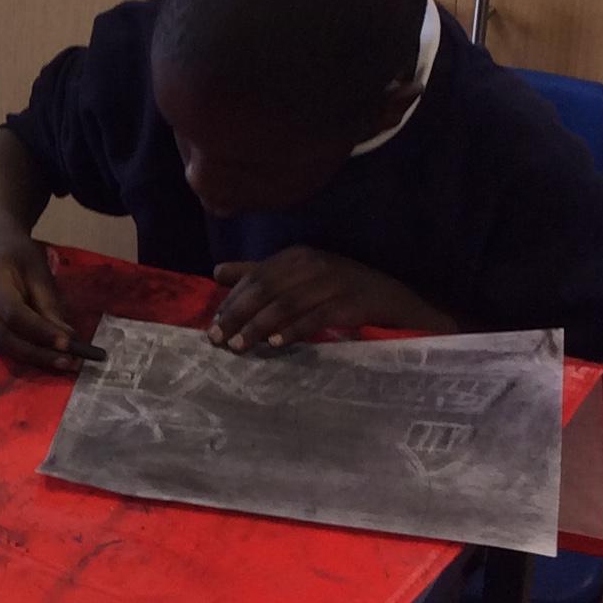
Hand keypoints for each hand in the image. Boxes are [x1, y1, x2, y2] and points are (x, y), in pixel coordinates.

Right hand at [0, 237, 79, 372]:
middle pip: (3, 336)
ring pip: (0, 345)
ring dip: (32, 357)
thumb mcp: (39, 272)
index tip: (68, 344)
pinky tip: (45, 356)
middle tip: (68, 362)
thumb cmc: (19, 255)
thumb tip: (69, 339)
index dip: (40, 332)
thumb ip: (50, 306)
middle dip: (37, 353)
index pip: (13, 313)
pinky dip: (24, 353)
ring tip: (61, 363)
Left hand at [210, 250, 454, 353]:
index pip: (255, 277)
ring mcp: (331, 282)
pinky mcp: (348, 303)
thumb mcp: (297, 276)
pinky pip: (315, 317)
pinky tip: (276, 344)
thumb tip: (217, 272)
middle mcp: (311, 264)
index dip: (232, 302)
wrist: (390, 298)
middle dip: (238, 316)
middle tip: (218, 340)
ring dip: (259, 327)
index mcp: (296, 256)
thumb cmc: (337, 289)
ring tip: (240, 346)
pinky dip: (293, 331)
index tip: (212, 326)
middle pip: (266, 290)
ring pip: (286, 304)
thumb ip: (258, 273)